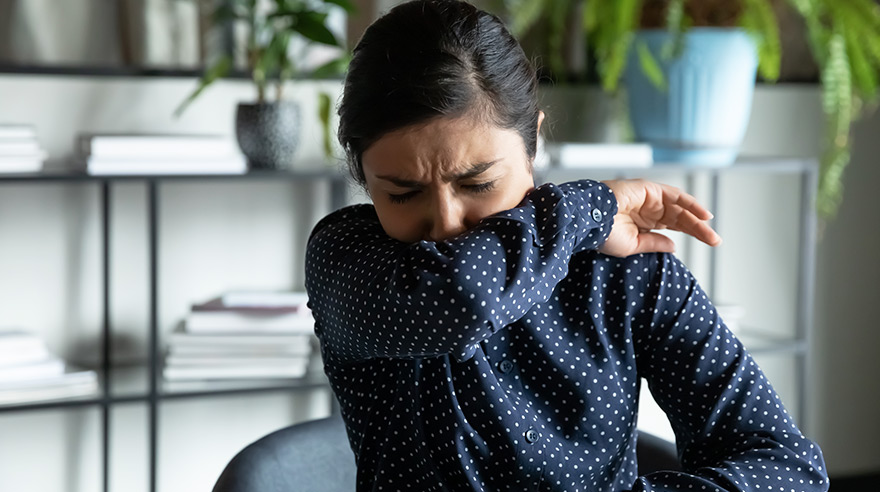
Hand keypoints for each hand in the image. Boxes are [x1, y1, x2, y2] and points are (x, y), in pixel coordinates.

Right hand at [599, 179, 721, 256]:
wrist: (588, 220)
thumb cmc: (602, 234)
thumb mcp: (633, 245)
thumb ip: (654, 243)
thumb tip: (673, 246)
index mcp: (643, 222)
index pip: (672, 226)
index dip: (691, 233)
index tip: (708, 242)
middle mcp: (648, 209)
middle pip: (679, 218)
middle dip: (698, 229)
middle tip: (715, 241)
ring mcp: (649, 198)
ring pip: (679, 208)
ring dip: (697, 219)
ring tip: (711, 231)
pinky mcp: (648, 188)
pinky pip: (674, 195)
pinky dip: (690, 203)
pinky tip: (703, 214)